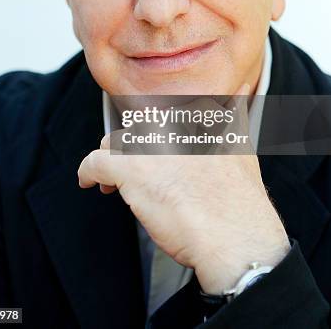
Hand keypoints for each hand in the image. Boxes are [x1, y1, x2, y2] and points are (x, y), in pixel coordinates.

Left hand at [77, 85, 289, 293]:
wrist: (234, 235)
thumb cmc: (239, 203)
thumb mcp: (243, 147)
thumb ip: (235, 117)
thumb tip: (239, 95)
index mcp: (194, 117)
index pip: (159, 118)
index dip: (152, 140)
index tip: (152, 156)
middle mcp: (169, 124)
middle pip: (134, 130)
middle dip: (131, 151)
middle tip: (137, 176)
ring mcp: (148, 144)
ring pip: (113, 143)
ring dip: (111, 162)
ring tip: (113, 184)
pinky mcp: (128, 168)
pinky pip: (95, 162)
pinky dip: (87, 173)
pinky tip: (89, 182)